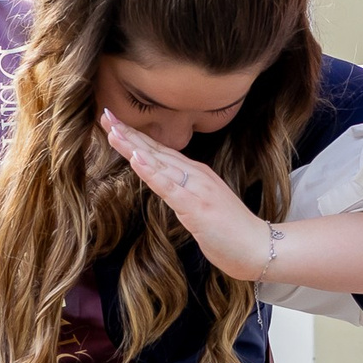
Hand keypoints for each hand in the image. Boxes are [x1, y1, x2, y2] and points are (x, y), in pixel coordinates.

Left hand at [99, 110, 272, 279]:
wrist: (257, 247)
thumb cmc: (230, 231)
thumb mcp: (202, 206)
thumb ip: (184, 194)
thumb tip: (165, 188)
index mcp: (197, 174)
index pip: (161, 152)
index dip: (137, 137)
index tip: (115, 124)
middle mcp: (196, 175)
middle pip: (156, 151)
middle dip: (129, 134)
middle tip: (105, 115)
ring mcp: (196, 189)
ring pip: (159, 163)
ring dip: (134, 146)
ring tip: (113, 131)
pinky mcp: (195, 206)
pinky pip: (168, 186)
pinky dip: (151, 171)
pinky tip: (136, 159)